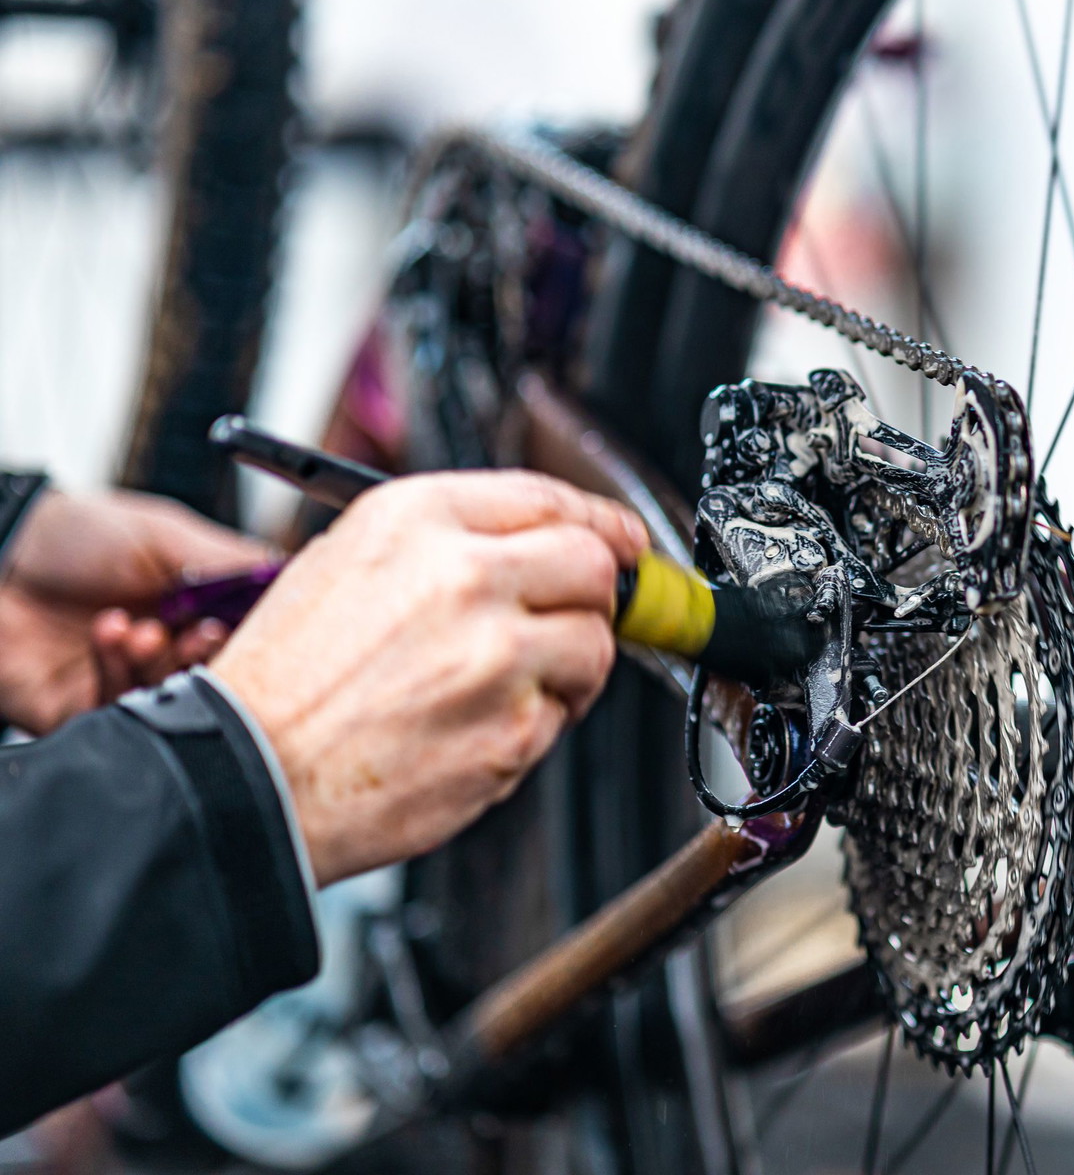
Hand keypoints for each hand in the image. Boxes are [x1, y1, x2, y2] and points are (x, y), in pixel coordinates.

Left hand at [0, 489, 270, 732]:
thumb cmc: (71, 537)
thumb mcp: (166, 535)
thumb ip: (231, 561)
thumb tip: (297, 574)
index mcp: (193, 605)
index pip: (245, 633)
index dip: (252, 634)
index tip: (248, 624)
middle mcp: (167, 645)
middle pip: (216, 673)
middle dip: (210, 655)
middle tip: (200, 634)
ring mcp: (128, 678)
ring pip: (173, 697)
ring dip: (162, 662)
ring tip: (143, 629)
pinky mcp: (86, 708)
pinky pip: (121, 711)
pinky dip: (119, 671)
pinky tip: (109, 633)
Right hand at [210, 470, 648, 885]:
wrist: (247, 777)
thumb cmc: (285, 679)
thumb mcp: (346, 560)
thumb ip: (446, 540)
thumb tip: (531, 542)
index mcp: (420, 519)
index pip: (550, 498)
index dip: (600, 520)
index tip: (622, 538)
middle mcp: (465, 576)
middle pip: (592, 566)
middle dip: (595, 593)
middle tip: (574, 616)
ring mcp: (496, 656)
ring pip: (593, 645)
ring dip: (569, 666)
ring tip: (505, 684)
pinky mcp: (512, 731)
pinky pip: (561, 716)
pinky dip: (533, 722)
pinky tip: (472, 726)